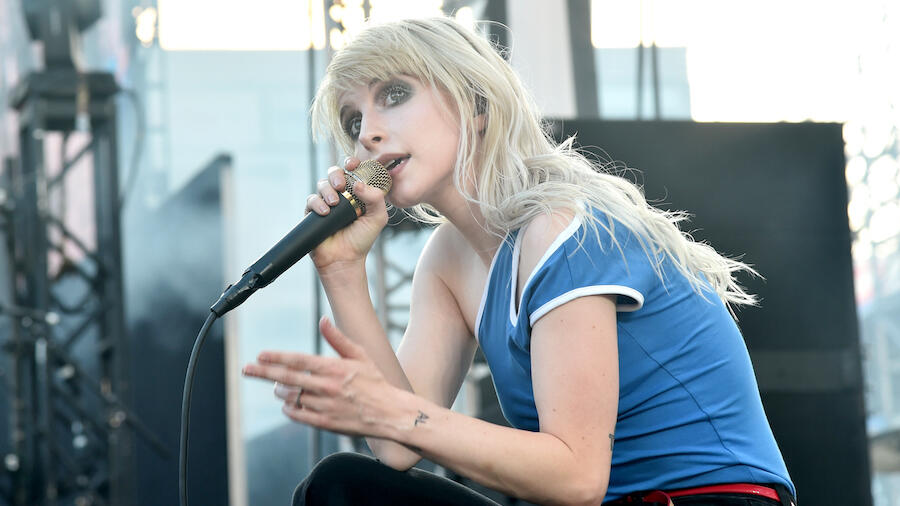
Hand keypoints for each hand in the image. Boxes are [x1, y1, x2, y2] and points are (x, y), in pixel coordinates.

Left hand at [242, 316, 400, 438]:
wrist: (389, 412)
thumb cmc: (374, 381)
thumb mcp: (360, 355)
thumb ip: (337, 338)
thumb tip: (323, 320)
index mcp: (334, 368)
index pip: (298, 360)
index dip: (276, 357)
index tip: (260, 355)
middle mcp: (326, 387)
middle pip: (287, 378)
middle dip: (263, 372)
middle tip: (247, 369)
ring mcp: (324, 406)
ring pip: (291, 397)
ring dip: (279, 391)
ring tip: (276, 386)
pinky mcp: (325, 422)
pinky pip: (298, 415)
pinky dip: (289, 408)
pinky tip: (288, 404)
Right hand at [305, 157, 388, 271]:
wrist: (345, 259)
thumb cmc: (362, 239)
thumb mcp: (377, 218)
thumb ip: (376, 199)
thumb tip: (359, 183)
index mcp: (357, 192)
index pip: (353, 171)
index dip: (351, 163)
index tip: (352, 165)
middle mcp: (341, 195)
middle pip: (334, 173)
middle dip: (336, 174)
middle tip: (341, 185)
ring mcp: (327, 202)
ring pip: (322, 184)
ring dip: (328, 190)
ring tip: (334, 203)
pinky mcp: (313, 212)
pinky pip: (311, 199)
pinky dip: (317, 203)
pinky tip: (325, 211)